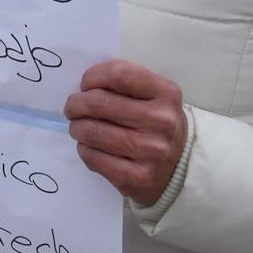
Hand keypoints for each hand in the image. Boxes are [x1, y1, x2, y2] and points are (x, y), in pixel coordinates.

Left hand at [64, 60, 187, 207]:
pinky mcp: (136, 177)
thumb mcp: (155, 98)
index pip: (118, 75)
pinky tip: (90, 147)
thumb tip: (84, 86)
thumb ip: (125, 86)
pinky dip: (84, 149)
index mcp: (166, 94)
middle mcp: (161, 122)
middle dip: (75, 104)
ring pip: (91, 131)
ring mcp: (150, 152)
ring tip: (79, 128)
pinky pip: (92, 157)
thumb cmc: (157, 126)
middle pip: (98, 103)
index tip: (85, 85)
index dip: (92, 76)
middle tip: (72, 108)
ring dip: (77, 128)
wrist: (180, 170)